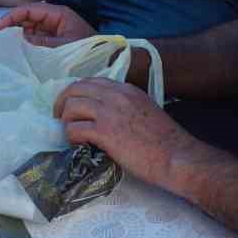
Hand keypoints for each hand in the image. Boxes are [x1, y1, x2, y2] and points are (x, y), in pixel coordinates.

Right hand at [0, 2, 95, 46]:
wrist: (107, 60)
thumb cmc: (89, 50)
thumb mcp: (64, 47)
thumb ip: (42, 43)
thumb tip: (20, 40)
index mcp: (58, 14)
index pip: (29, 9)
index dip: (11, 17)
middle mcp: (54, 18)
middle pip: (27, 17)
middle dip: (11, 25)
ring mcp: (53, 28)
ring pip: (29, 27)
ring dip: (16, 34)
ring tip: (1, 44)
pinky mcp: (53, 39)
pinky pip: (34, 38)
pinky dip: (24, 43)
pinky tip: (14, 50)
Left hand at [55, 78, 188, 191]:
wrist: (176, 156)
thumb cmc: (165, 140)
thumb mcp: (145, 110)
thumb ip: (125, 106)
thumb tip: (105, 114)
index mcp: (126, 89)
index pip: (91, 81)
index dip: (77, 92)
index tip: (73, 105)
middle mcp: (116, 95)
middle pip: (75, 88)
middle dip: (63, 102)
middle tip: (61, 118)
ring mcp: (109, 112)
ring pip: (71, 106)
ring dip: (66, 121)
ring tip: (69, 134)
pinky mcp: (105, 132)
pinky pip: (74, 128)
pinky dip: (71, 136)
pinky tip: (77, 145)